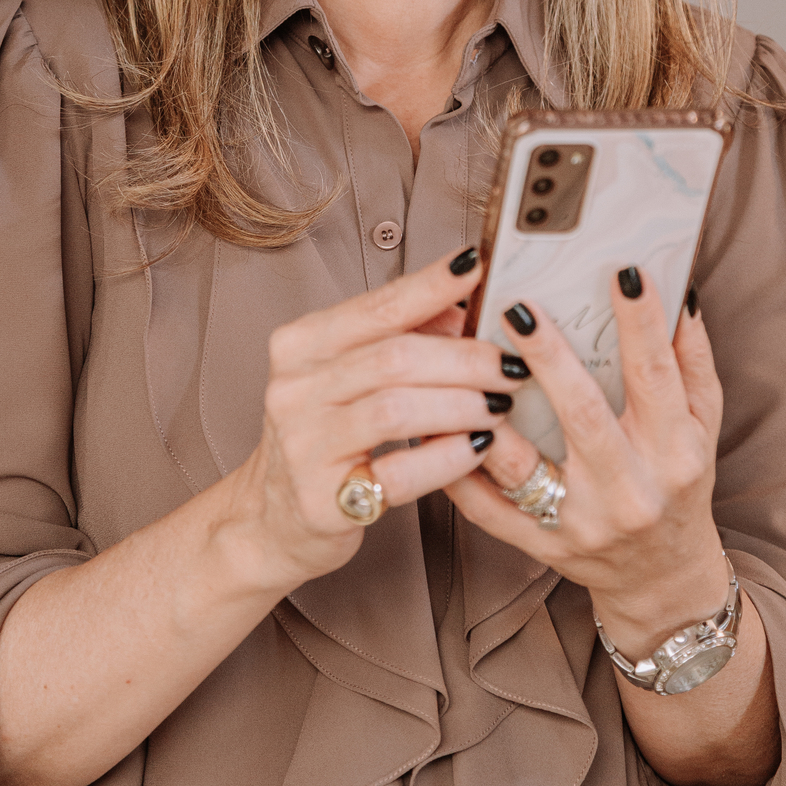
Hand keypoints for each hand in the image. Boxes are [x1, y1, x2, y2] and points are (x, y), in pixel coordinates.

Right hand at [216, 248, 519, 596]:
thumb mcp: (348, 376)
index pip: (377, 306)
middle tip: (511, 364)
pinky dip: (448, 458)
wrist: (273, 517)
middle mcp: (293, 390)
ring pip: (397, 410)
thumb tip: (462, 303)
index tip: (477, 267)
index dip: (432, 286)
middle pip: (395, 358)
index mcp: (300, 345)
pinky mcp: (322, 500)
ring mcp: (303, 446)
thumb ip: (401, 336)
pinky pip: (399, 472)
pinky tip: (478, 448)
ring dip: (462, 404)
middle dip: (466, 358)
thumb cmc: (323, 436)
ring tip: (501, 405)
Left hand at [445, 271, 727, 657]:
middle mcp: (630, 490)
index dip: (641, 324)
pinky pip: (488, 509)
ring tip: (461, 362)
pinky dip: (458, 470)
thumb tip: (678, 297)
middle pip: (583, 414)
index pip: (656, 377)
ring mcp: (580, 523)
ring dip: (488, 414)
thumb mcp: (702, 427)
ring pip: (523, 465)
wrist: (663, 579)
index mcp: (675, 453)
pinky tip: (434, 427)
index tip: (622, 272)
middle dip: (549, 358)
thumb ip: (692, 363)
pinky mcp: (541, 547)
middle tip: (517, 306)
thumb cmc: (680, 484)